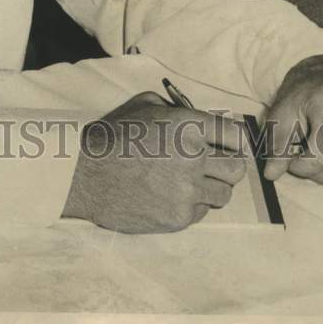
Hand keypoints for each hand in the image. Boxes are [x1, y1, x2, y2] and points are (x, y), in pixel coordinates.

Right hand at [62, 91, 245, 232]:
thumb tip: (202, 120)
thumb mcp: (145, 105)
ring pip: (223, 194)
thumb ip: (179, 109)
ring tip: (188, 181)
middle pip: (237, 169)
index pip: (237, 136)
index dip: (233, 140)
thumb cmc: (114, 135)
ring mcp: (187, 191)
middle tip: (214, 165)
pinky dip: (191, 205)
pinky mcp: (178, 217)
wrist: (85, 174)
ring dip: (211, 187)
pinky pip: (201, 212)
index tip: (227, 144)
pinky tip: (169, 195)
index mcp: (189, 125)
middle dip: (228, 166)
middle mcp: (194, 158)